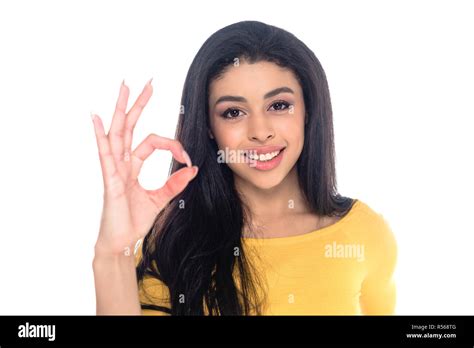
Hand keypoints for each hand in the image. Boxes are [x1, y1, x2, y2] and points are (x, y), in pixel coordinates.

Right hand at [91, 79, 197, 256]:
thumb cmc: (134, 220)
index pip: (153, 142)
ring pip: (118, 133)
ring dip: (122, 109)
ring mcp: (114, 169)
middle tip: (146, 83)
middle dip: (138, 104)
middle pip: (130, 127)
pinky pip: (105, 154)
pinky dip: (100, 135)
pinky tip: (97, 117)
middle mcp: (122, 163)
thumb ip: (175, 184)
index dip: (173, 145)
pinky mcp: (110, 180)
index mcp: (132, 166)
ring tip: (125, 87)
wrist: (122, 242)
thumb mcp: (160, 199)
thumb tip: (193, 169)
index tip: (187, 156)